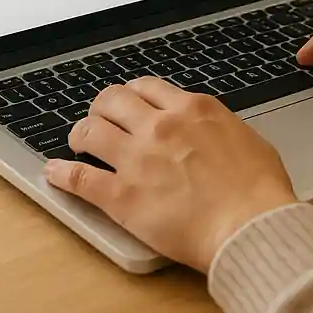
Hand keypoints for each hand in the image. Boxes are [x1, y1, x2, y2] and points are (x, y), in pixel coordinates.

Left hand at [44, 78, 296, 270]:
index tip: (129, 103)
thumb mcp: (246, 137)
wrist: (250, 226)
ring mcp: (137, 159)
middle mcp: (160, 126)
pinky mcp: (122, 197)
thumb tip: (210, 131)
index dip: (132, 93)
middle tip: (100, 118)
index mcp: (192, 109)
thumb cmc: (259, 190)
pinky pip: (80, 178)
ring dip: (80, 134)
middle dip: (101, 107)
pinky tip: (53, 172)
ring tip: (78, 142)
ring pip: (90, 130)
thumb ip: (218, 128)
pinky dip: (61, 174)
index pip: (147, 86)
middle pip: (112, 100)